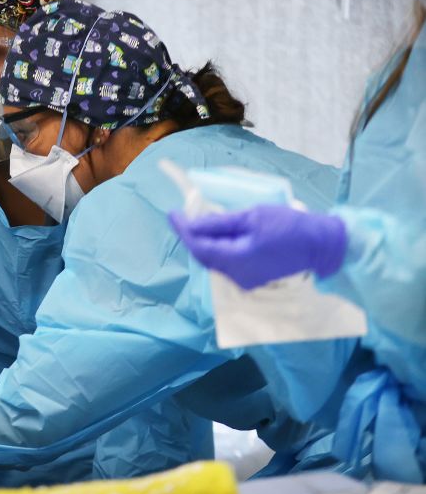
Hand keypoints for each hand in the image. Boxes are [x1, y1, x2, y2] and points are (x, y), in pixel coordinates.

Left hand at [169, 205, 347, 289]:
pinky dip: (219, 250)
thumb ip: (220, 223)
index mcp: (236, 260)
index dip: (183, 230)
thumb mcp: (252, 217)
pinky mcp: (250, 279)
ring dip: (204, 243)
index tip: (172, 213)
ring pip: (214, 262)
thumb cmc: (289, 226)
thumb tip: (192, 224)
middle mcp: (236, 275)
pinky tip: (219, 236)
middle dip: (191, 237)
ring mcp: (243, 280)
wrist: (321, 245)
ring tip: (199, 223)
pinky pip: (226, 265)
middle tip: (183, 216)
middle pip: (203, 256)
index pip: (199, 246)